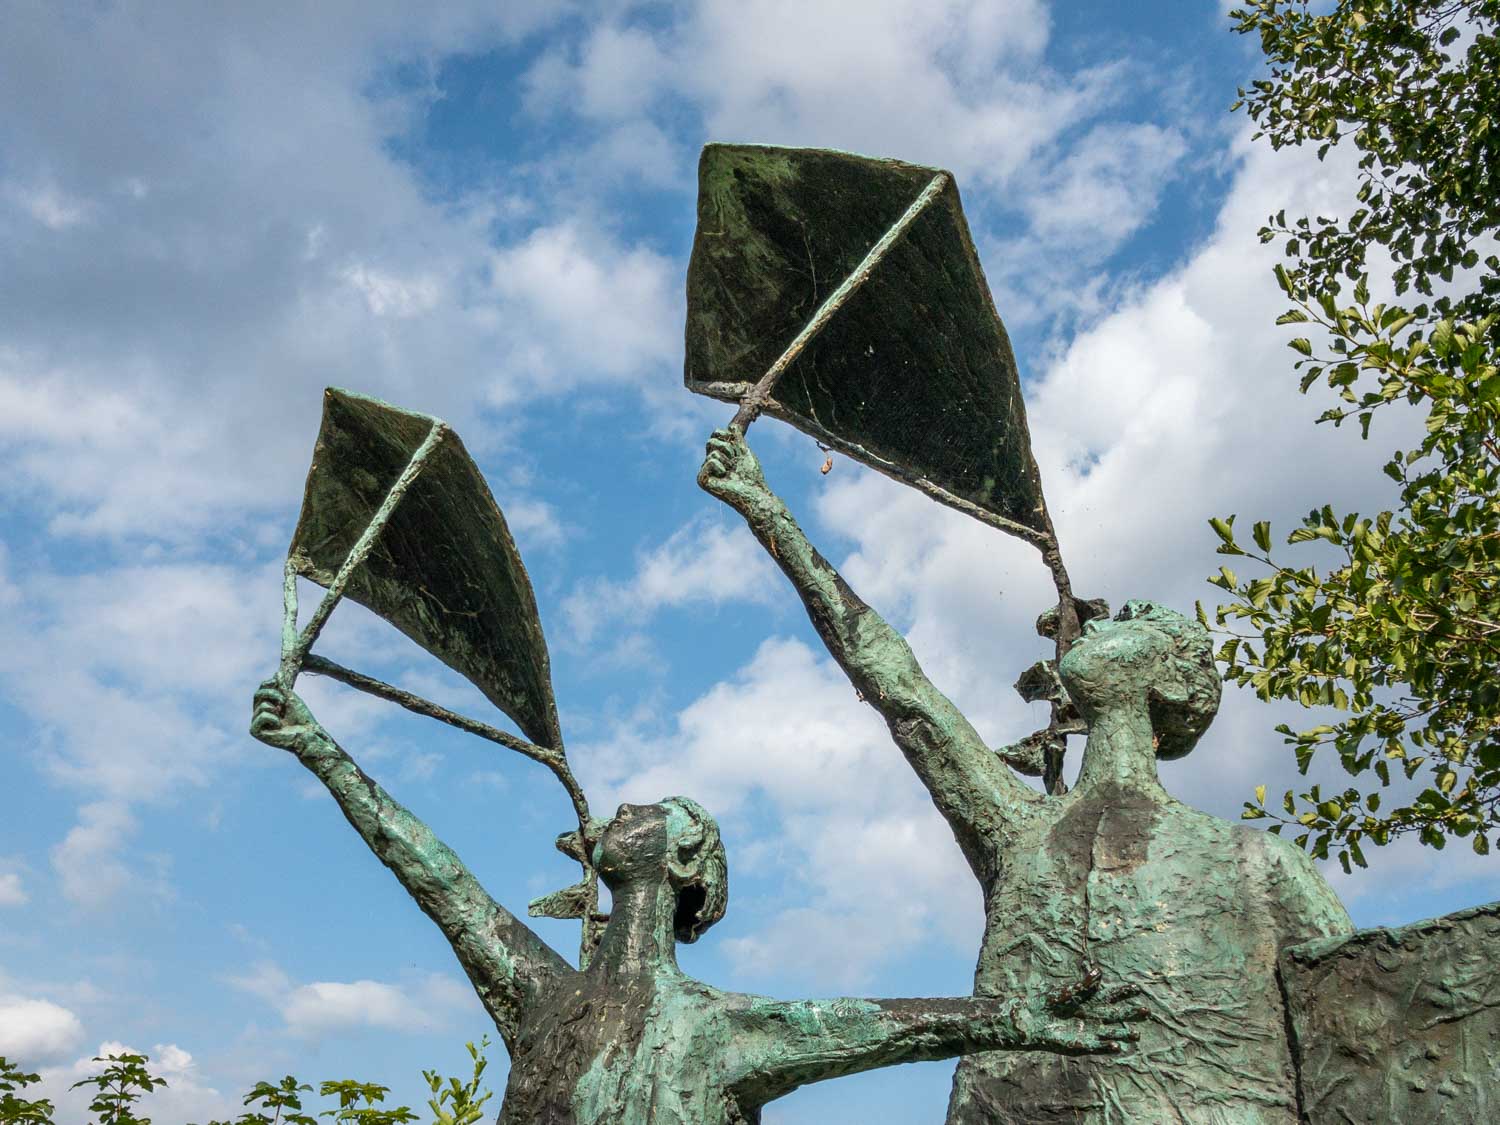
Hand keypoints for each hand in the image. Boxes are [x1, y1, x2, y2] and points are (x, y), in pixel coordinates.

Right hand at [250, 679, 321, 753]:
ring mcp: (256, 723)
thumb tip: (276, 674)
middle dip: (272, 694)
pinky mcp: (255, 731)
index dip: (268, 684)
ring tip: (283, 719)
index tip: (279, 684)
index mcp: (267, 706)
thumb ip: (281, 687)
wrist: (307, 733)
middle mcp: (259, 714)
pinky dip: (273, 719)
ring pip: (261, 706)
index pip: (261, 689)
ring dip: (276, 710)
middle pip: (257, 695)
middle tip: (284, 702)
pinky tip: (279, 727)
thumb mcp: (290, 698)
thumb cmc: (301, 718)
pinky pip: (260, 716)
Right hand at [697, 427, 768, 510]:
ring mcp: (705, 472)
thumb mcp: (745, 453)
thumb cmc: (752, 476)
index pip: (715, 435)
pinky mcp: (702, 480)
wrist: (754, 494)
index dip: (724, 435)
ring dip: (728, 461)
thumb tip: (731, 426)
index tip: (734, 442)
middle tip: (735, 461)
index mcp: (720, 456)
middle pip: (711, 441)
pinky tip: (725, 478)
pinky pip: (709, 462)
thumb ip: (737, 439)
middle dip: (728, 448)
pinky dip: (721, 467)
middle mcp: (710, 463)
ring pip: (713, 452)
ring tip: (732, 473)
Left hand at [1006, 967, 1145, 1054]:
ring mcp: (1089, 1030)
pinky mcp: (1082, 1044)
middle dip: (1130, 1013)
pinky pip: (1097, 1046)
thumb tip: (1099, 972)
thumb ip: (1083, 984)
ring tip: (1137, 1034)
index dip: (1123, 991)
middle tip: (1146, 1010)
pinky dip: (1107, 1046)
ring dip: (1124, 1033)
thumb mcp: (1065, 991)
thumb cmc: (1049, 1002)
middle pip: (1116, 1014)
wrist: (1031, 1019)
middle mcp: (1093, 1015)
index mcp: (1090, 1000)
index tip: (1136, 987)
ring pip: (1111, 1032)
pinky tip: (1117, 1046)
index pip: (1110, 995)